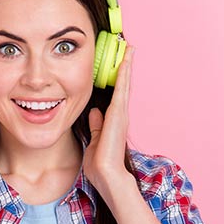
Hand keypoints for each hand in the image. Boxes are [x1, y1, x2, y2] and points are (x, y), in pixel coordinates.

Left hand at [83, 45, 135, 199]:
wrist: (107, 176)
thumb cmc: (100, 164)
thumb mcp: (94, 140)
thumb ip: (96, 126)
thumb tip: (95, 112)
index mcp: (113, 120)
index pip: (116, 94)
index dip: (119, 77)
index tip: (120, 62)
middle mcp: (120, 115)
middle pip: (124, 85)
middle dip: (125, 66)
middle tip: (128, 47)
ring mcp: (121, 114)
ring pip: (125, 84)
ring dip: (127, 65)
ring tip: (129, 48)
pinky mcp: (118, 115)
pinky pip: (122, 89)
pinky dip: (124, 74)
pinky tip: (126, 60)